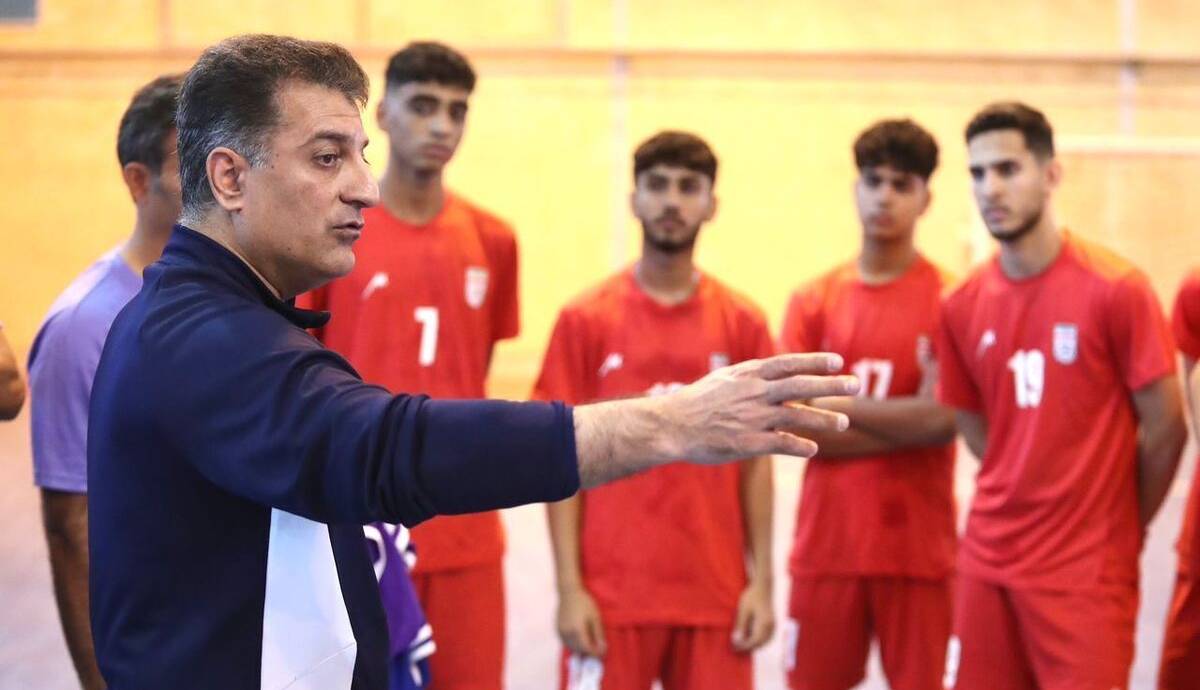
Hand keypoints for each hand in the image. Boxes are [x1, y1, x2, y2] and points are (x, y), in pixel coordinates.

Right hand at [556, 585, 606, 656]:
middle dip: (588, 653)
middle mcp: (567, 633)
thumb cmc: (585, 603)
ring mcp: (561, 632)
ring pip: (571, 647)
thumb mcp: (595, 617)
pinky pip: (565, 642)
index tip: (602, 653)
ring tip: (589, 645)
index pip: (586, 648)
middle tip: (597, 650)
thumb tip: (603, 648)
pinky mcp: (557, 630)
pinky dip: (573, 644)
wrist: (569, 593)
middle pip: (578, 650)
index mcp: (577, 630)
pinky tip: (579, 640)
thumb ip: (599, 634)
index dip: (595, 653)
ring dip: (580, 649)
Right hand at [659, 353, 858, 461]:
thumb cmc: (696, 402)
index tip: (838, 362)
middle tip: (857, 385)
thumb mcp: (723, 379)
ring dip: (824, 418)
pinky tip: (813, 449)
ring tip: (844, 422)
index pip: (789, 364)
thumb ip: (750, 376)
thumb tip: (773, 372)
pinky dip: (800, 445)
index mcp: (748, 375)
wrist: (673, 426)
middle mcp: (755, 393)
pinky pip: (783, 443)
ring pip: (798, 415)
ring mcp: (754, 417)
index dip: (815, 362)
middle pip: (802, 386)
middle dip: (832, 384)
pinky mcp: (749, 443)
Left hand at [731, 581, 774, 651]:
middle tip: (736, 649)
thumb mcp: (743, 610)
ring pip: (764, 641)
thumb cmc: (751, 596)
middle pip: (760, 643)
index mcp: (764, 623)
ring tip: (741, 645)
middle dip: (748, 647)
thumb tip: (736, 640)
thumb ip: (741, 626)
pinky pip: (767, 637)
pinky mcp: (773, 623)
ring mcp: (773, 625)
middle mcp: (771, 626)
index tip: (734, 648)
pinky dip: (758, 640)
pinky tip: (749, 638)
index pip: (754, 641)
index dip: (744, 646)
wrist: (763, 586)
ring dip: (754, 645)